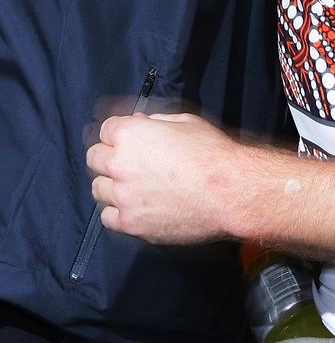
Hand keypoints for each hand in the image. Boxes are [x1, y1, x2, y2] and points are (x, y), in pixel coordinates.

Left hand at [86, 112, 242, 243]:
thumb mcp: (184, 122)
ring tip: (131, 185)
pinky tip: (134, 206)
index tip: (130, 138)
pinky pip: (108, 217)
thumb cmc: (210, 151)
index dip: (119, 132)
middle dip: (108, 154)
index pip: (106, 129)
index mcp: (130, 135)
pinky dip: (117, 210)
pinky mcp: (130, 224)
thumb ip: (154, 123)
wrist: (227, 191)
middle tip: (128, 160)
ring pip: (98, 188)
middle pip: (94, 157)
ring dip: (111, 183)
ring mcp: (122, 197)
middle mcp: (119, 164)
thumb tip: (138, 124)